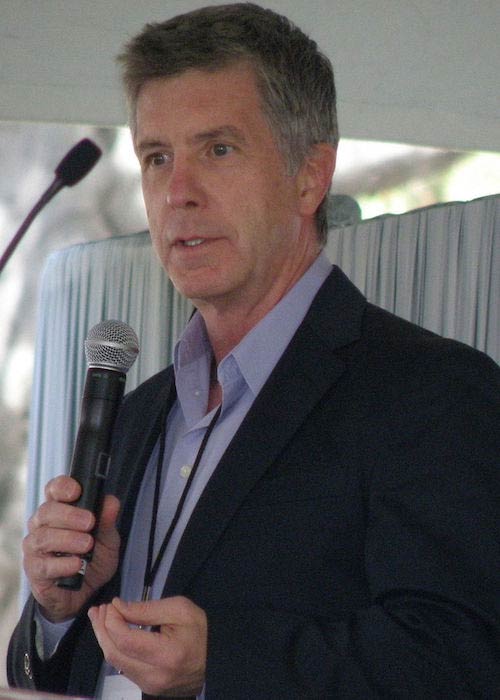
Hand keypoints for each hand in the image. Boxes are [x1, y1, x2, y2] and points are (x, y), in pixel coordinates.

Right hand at [23, 475, 119, 621]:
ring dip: (68, 539)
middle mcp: (43, 526)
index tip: (77, 492)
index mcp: (60, 511)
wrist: (85, 593)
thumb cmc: (92, 560)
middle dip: (70, 515)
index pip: (54, 490)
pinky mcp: (35, 571)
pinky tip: (77, 564)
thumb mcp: (108, 539)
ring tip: (87, 545)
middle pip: (47, 511)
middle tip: (90, 522)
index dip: (62, 487)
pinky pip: (44, 565)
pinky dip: (63, 564)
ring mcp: (35, 548)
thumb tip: (111, 501)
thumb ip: (108, 521)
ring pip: (43, 537)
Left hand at [88, 596, 206, 696]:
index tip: (112, 604)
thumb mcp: (179, 610)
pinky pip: (122, 667)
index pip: (126, 640)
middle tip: (99, 609)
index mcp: (166, 654)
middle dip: (102, 628)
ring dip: (104, 638)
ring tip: (99, 618)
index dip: (112, 621)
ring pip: (115, 662)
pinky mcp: (145, 687)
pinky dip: (114, 648)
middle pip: (115, 653)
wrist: (214, 660)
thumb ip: (147, 609)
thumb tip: (119, 607)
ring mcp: (148, 685)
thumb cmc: (199, 631)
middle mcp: (154, 675)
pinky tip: (110, 633)